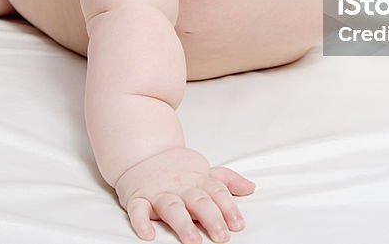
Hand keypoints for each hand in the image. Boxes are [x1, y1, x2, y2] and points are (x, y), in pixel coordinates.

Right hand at [114, 148, 254, 243]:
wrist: (143, 153)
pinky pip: (137, 210)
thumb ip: (227, 181)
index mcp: (198, 181)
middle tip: (222, 236)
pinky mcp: (138, 198)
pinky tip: (149, 235)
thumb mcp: (204, 171)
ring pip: (172, 208)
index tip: (238, 224)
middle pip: (198, 201)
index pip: (217, 192)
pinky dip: (141, 222)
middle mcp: (180, 187)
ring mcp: (158, 193)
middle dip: (211, 218)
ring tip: (193, 241)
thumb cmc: (177, 169)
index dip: (229, 208)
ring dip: (183, 224)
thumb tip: (250, 188)